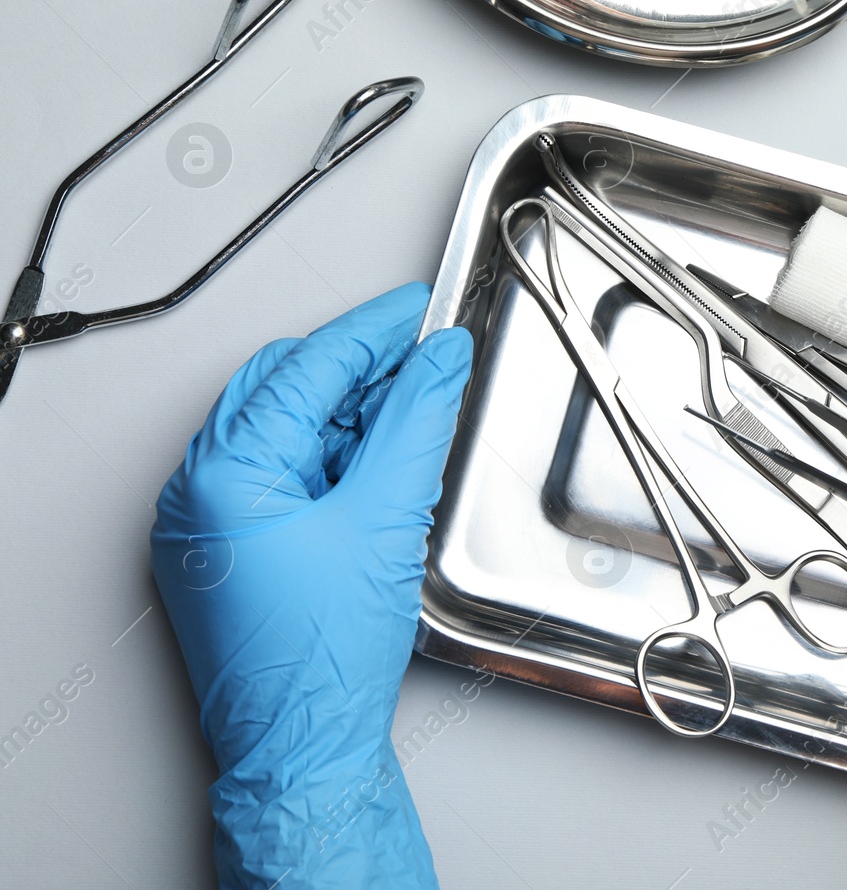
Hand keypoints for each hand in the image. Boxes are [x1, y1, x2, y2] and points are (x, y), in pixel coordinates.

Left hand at [151, 283, 472, 889]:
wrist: (303, 745)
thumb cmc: (320, 657)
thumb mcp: (384, 519)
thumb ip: (415, 423)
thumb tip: (438, 360)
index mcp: (221, 473)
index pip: (307, 369)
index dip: (373, 330)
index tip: (416, 308)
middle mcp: (200, 492)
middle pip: (284, 390)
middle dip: (356, 367)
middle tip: (420, 354)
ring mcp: (212, 524)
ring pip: (286, 432)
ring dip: (349, 415)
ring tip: (412, 414)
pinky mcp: (234, 550)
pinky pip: (283, 476)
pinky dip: (334, 459)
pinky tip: (381, 465)